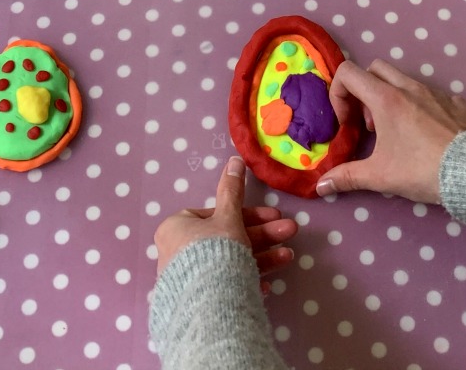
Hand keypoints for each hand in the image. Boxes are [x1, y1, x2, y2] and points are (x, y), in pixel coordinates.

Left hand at [154, 156, 298, 291]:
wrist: (206, 305)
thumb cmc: (215, 251)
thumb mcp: (229, 216)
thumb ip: (233, 190)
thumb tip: (234, 160)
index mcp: (177, 227)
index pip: (215, 214)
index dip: (247, 214)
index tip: (272, 217)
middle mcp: (176, 251)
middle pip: (226, 238)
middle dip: (262, 235)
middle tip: (289, 232)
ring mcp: (185, 278)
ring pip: (229, 261)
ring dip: (261, 257)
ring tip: (288, 257)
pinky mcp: (195, 300)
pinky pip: (224, 284)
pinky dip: (246, 280)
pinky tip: (265, 285)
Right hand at [315, 59, 465, 203]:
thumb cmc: (422, 169)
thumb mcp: (380, 175)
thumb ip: (347, 177)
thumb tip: (321, 186)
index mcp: (386, 98)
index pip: (348, 72)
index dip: (339, 93)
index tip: (348, 123)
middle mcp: (409, 87)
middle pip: (375, 69)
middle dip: (364, 91)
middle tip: (370, 124)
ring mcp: (435, 92)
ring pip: (403, 80)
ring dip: (391, 98)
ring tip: (397, 133)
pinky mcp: (456, 102)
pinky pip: (430, 94)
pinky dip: (419, 106)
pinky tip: (426, 135)